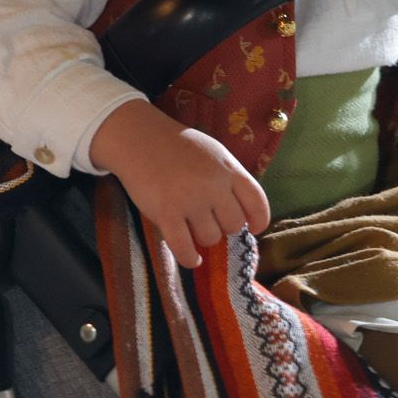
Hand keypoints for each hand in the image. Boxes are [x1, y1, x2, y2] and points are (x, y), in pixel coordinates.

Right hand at [89, 99, 270, 268]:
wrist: (138, 138)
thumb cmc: (177, 146)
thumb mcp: (214, 152)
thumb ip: (230, 178)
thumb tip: (244, 212)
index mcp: (229, 168)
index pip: (257, 202)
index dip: (259, 220)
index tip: (253, 228)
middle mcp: (214, 185)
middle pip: (234, 225)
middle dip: (223, 227)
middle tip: (209, 220)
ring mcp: (190, 200)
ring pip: (211, 238)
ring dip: (202, 238)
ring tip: (192, 227)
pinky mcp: (166, 213)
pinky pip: (185, 248)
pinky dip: (190, 259)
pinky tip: (191, 258)